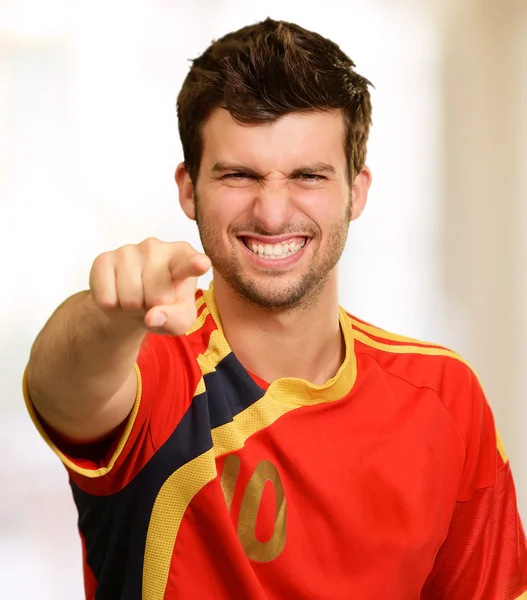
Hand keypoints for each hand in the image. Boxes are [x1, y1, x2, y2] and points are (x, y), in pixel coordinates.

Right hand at [89, 238, 210, 335]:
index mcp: (184, 256)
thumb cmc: (164, 305)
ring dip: (132, 308)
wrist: (130, 302)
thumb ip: (176, 319)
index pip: (190, 262)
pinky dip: (112, 306)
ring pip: (130, 298)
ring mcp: (128, 250)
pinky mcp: (104, 260)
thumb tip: (153, 317)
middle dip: (153, 308)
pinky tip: (117, 294)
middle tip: (151, 303)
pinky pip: (107, 298)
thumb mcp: (180, 318)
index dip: (195, 264)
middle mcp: (157, 247)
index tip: (201, 264)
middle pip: (157, 295)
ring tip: (136, 298)